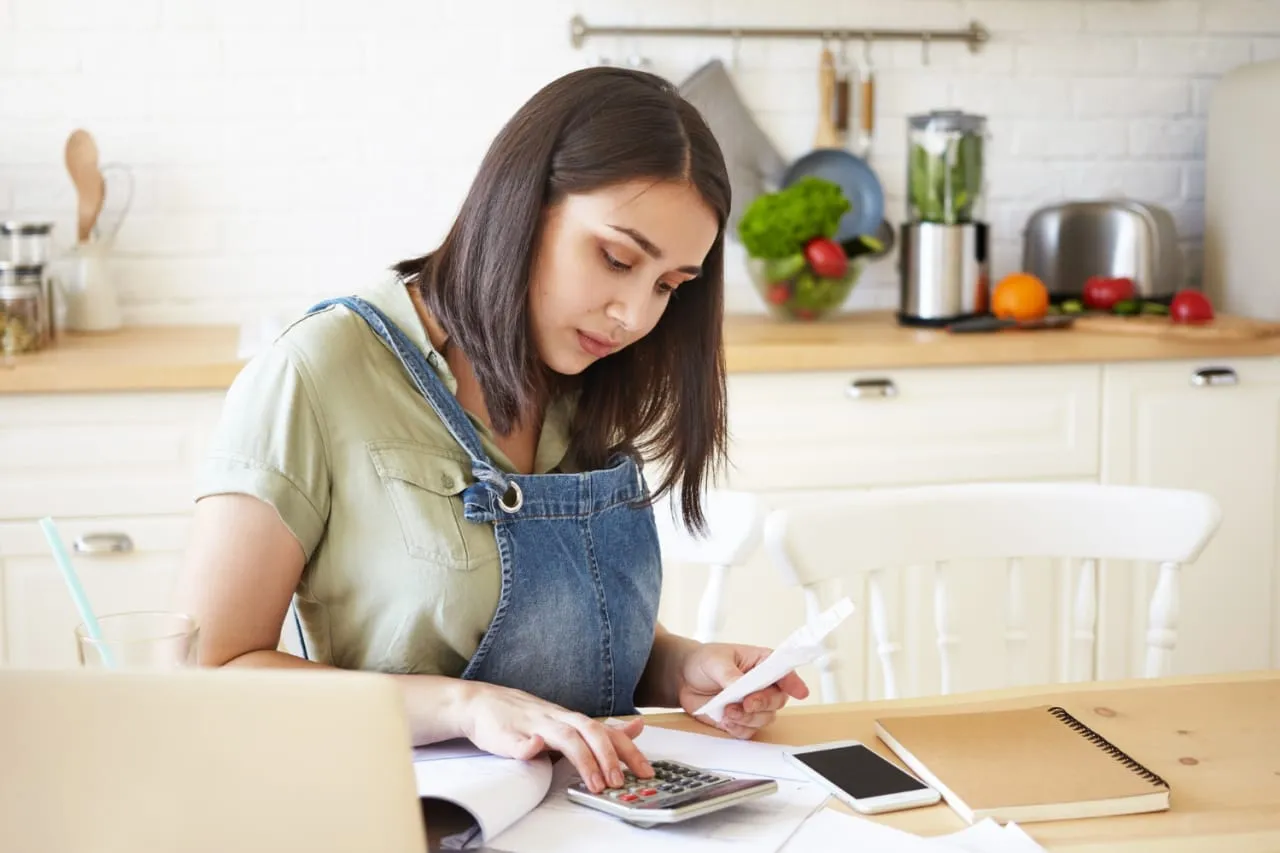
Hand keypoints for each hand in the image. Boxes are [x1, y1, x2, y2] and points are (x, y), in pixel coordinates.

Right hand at [457, 683, 652, 792]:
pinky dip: (526, 745)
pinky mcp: (507, 734)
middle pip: (590, 731)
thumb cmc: (525, 716)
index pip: (605, 732)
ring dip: (582, 759)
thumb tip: (636, 728)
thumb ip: (599, 728)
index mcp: (570, 720)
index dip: (627, 750)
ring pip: (563, 737)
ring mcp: (533, 725)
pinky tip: (532, 748)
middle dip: (608, 757)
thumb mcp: (566, 720)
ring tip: (594, 782)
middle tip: (620, 782)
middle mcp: (557, 719)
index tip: (646, 770)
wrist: (481, 703)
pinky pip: (517, 740)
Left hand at [676, 643, 809, 738]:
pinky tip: (725, 720)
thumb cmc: (704, 661)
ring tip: (727, 710)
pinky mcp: (740, 720)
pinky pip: (748, 731)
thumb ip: (731, 675)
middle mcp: (762, 685)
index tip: (799, 692)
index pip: (784, 672)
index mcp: (761, 663)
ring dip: (747, 718)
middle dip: (762, 704)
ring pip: (764, 719)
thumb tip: (741, 687)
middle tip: (746, 703)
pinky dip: (737, 728)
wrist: (682, 677)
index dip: (794, 682)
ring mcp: (752, 704)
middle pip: (777, 700)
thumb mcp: (716, 661)